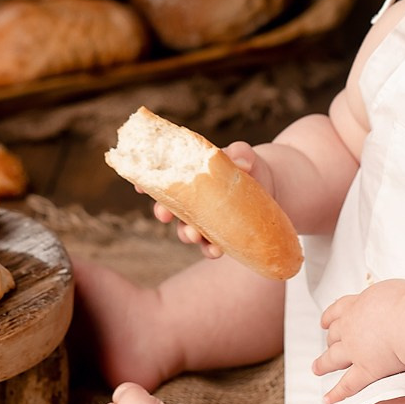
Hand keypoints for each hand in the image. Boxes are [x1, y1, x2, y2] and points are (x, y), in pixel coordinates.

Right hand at [143, 141, 265, 260]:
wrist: (265, 184)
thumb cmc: (245, 163)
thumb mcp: (242, 155)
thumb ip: (240, 154)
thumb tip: (243, 163)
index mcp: (186, 177)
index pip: (160, 180)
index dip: (145, 183)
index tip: (139, 185)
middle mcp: (189, 201)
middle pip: (168, 208)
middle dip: (164, 212)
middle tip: (165, 214)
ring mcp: (202, 220)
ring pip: (185, 231)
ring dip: (186, 234)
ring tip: (193, 234)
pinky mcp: (218, 236)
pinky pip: (209, 247)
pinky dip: (209, 249)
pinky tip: (216, 249)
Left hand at [315, 279, 404, 402]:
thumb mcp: (391, 289)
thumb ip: (381, 297)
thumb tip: (384, 300)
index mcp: (356, 306)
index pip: (338, 310)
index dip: (329, 317)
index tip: (325, 322)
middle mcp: (350, 328)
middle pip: (334, 334)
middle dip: (329, 340)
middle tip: (327, 344)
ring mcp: (355, 351)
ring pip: (332, 358)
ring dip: (322, 363)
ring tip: (316, 368)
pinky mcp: (365, 371)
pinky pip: (347, 386)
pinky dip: (336, 394)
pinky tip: (327, 400)